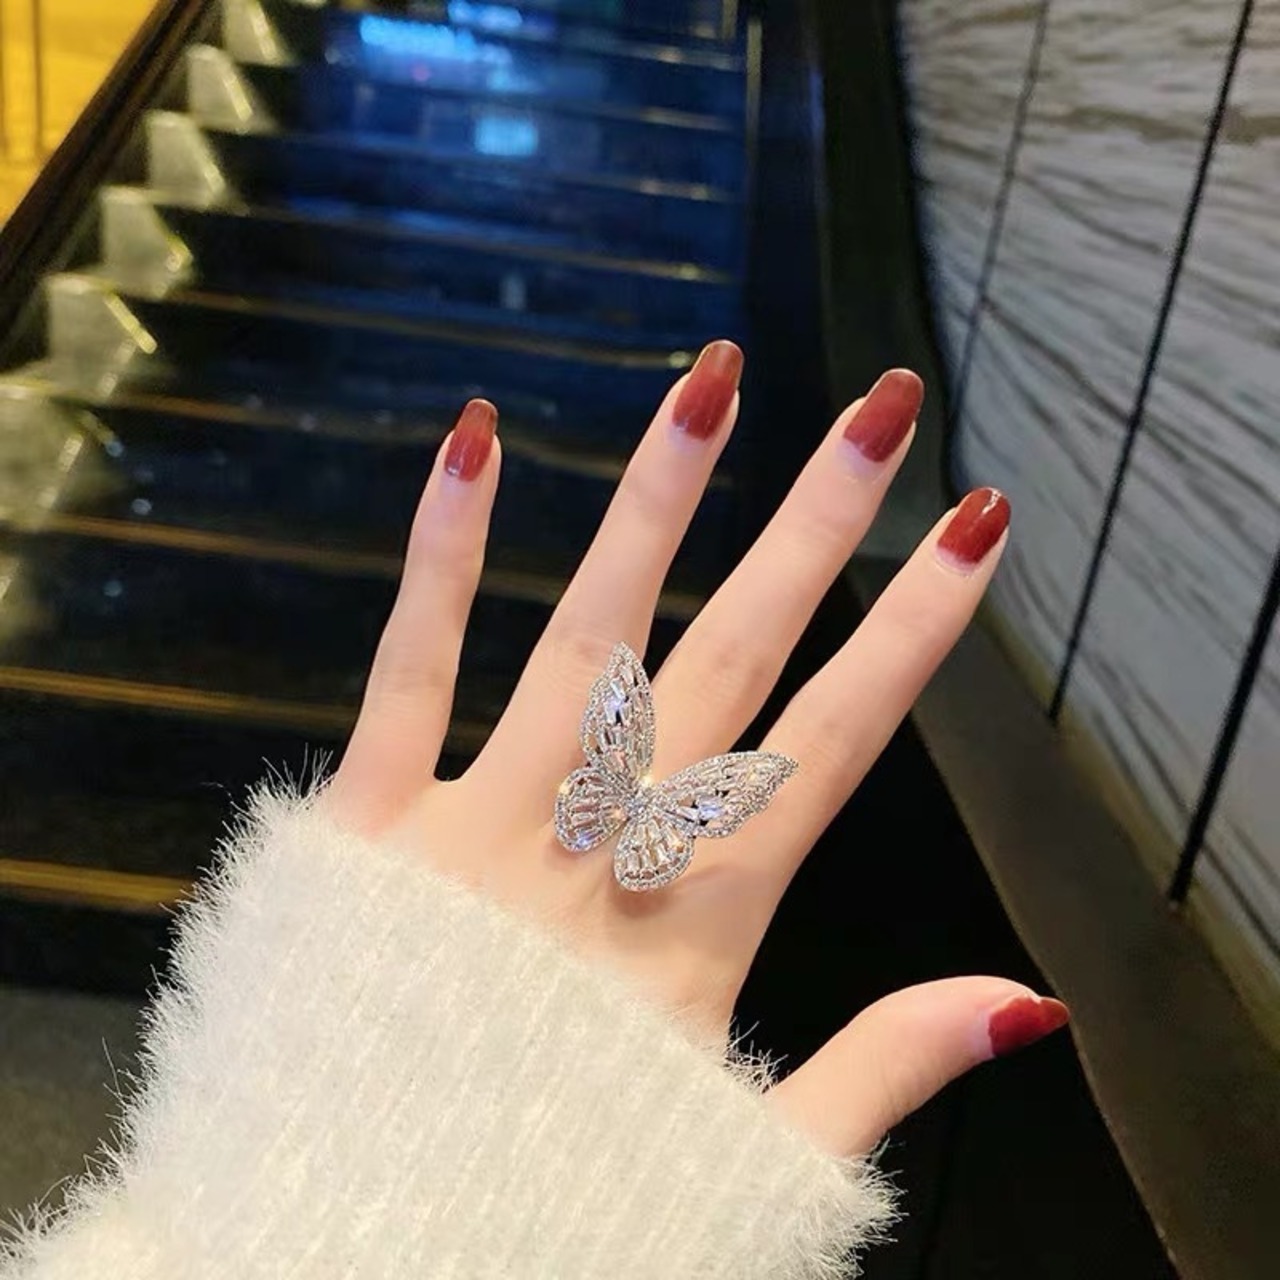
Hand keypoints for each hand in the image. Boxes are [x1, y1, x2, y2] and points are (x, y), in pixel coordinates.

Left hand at [325, 342, 1067, 1158]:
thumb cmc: (557, 1205)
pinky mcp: (369, 828)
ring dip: (657, 505)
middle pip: (733, 662)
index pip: (835, 745)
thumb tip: (1024, 1003)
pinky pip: (410, 671)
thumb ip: (888, 1065)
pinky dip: (445, 554)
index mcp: (700, 929)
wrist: (355, 1261)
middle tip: (880, 413)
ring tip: (710, 383)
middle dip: (816, 529)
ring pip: (590, 637)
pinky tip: (479, 441)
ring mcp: (483, 833)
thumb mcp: (750, 1156)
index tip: (976, 528)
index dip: (915, 632)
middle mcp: (603, 859)